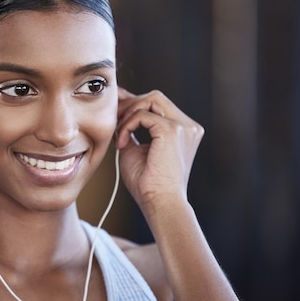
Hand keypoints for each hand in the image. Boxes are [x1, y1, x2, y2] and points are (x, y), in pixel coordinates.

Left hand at [115, 87, 203, 206]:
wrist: (159, 203)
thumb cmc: (147, 184)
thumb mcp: (134, 150)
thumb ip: (130, 129)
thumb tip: (117, 113)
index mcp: (183, 131)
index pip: (157, 105)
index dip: (134, 103)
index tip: (114, 108)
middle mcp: (187, 126)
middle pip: (155, 97)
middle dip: (129, 104)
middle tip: (112, 120)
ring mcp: (183, 126)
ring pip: (151, 99)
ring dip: (128, 113)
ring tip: (118, 134)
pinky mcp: (172, 130)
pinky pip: (143, 114)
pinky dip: (127, 125)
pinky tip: (122, 143)